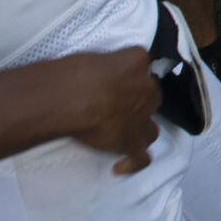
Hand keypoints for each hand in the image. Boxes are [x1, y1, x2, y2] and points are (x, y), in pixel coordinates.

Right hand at [68, 47, 160, 174]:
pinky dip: (133, 163)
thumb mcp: (95, 56)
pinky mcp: (130, 142)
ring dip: (140, 129)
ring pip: (151, 127)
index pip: (141, 62)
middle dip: (137, 99)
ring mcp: (141, 118)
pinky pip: (140, 158)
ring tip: (123, 131)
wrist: (69, 99)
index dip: (129, 72)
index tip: (116, 76)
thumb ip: (107, 65)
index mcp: (137, 61)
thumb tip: (99, 75)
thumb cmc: (72, 72)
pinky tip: (120, 165)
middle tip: (115, 104)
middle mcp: (146, 89)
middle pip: (151, 94)